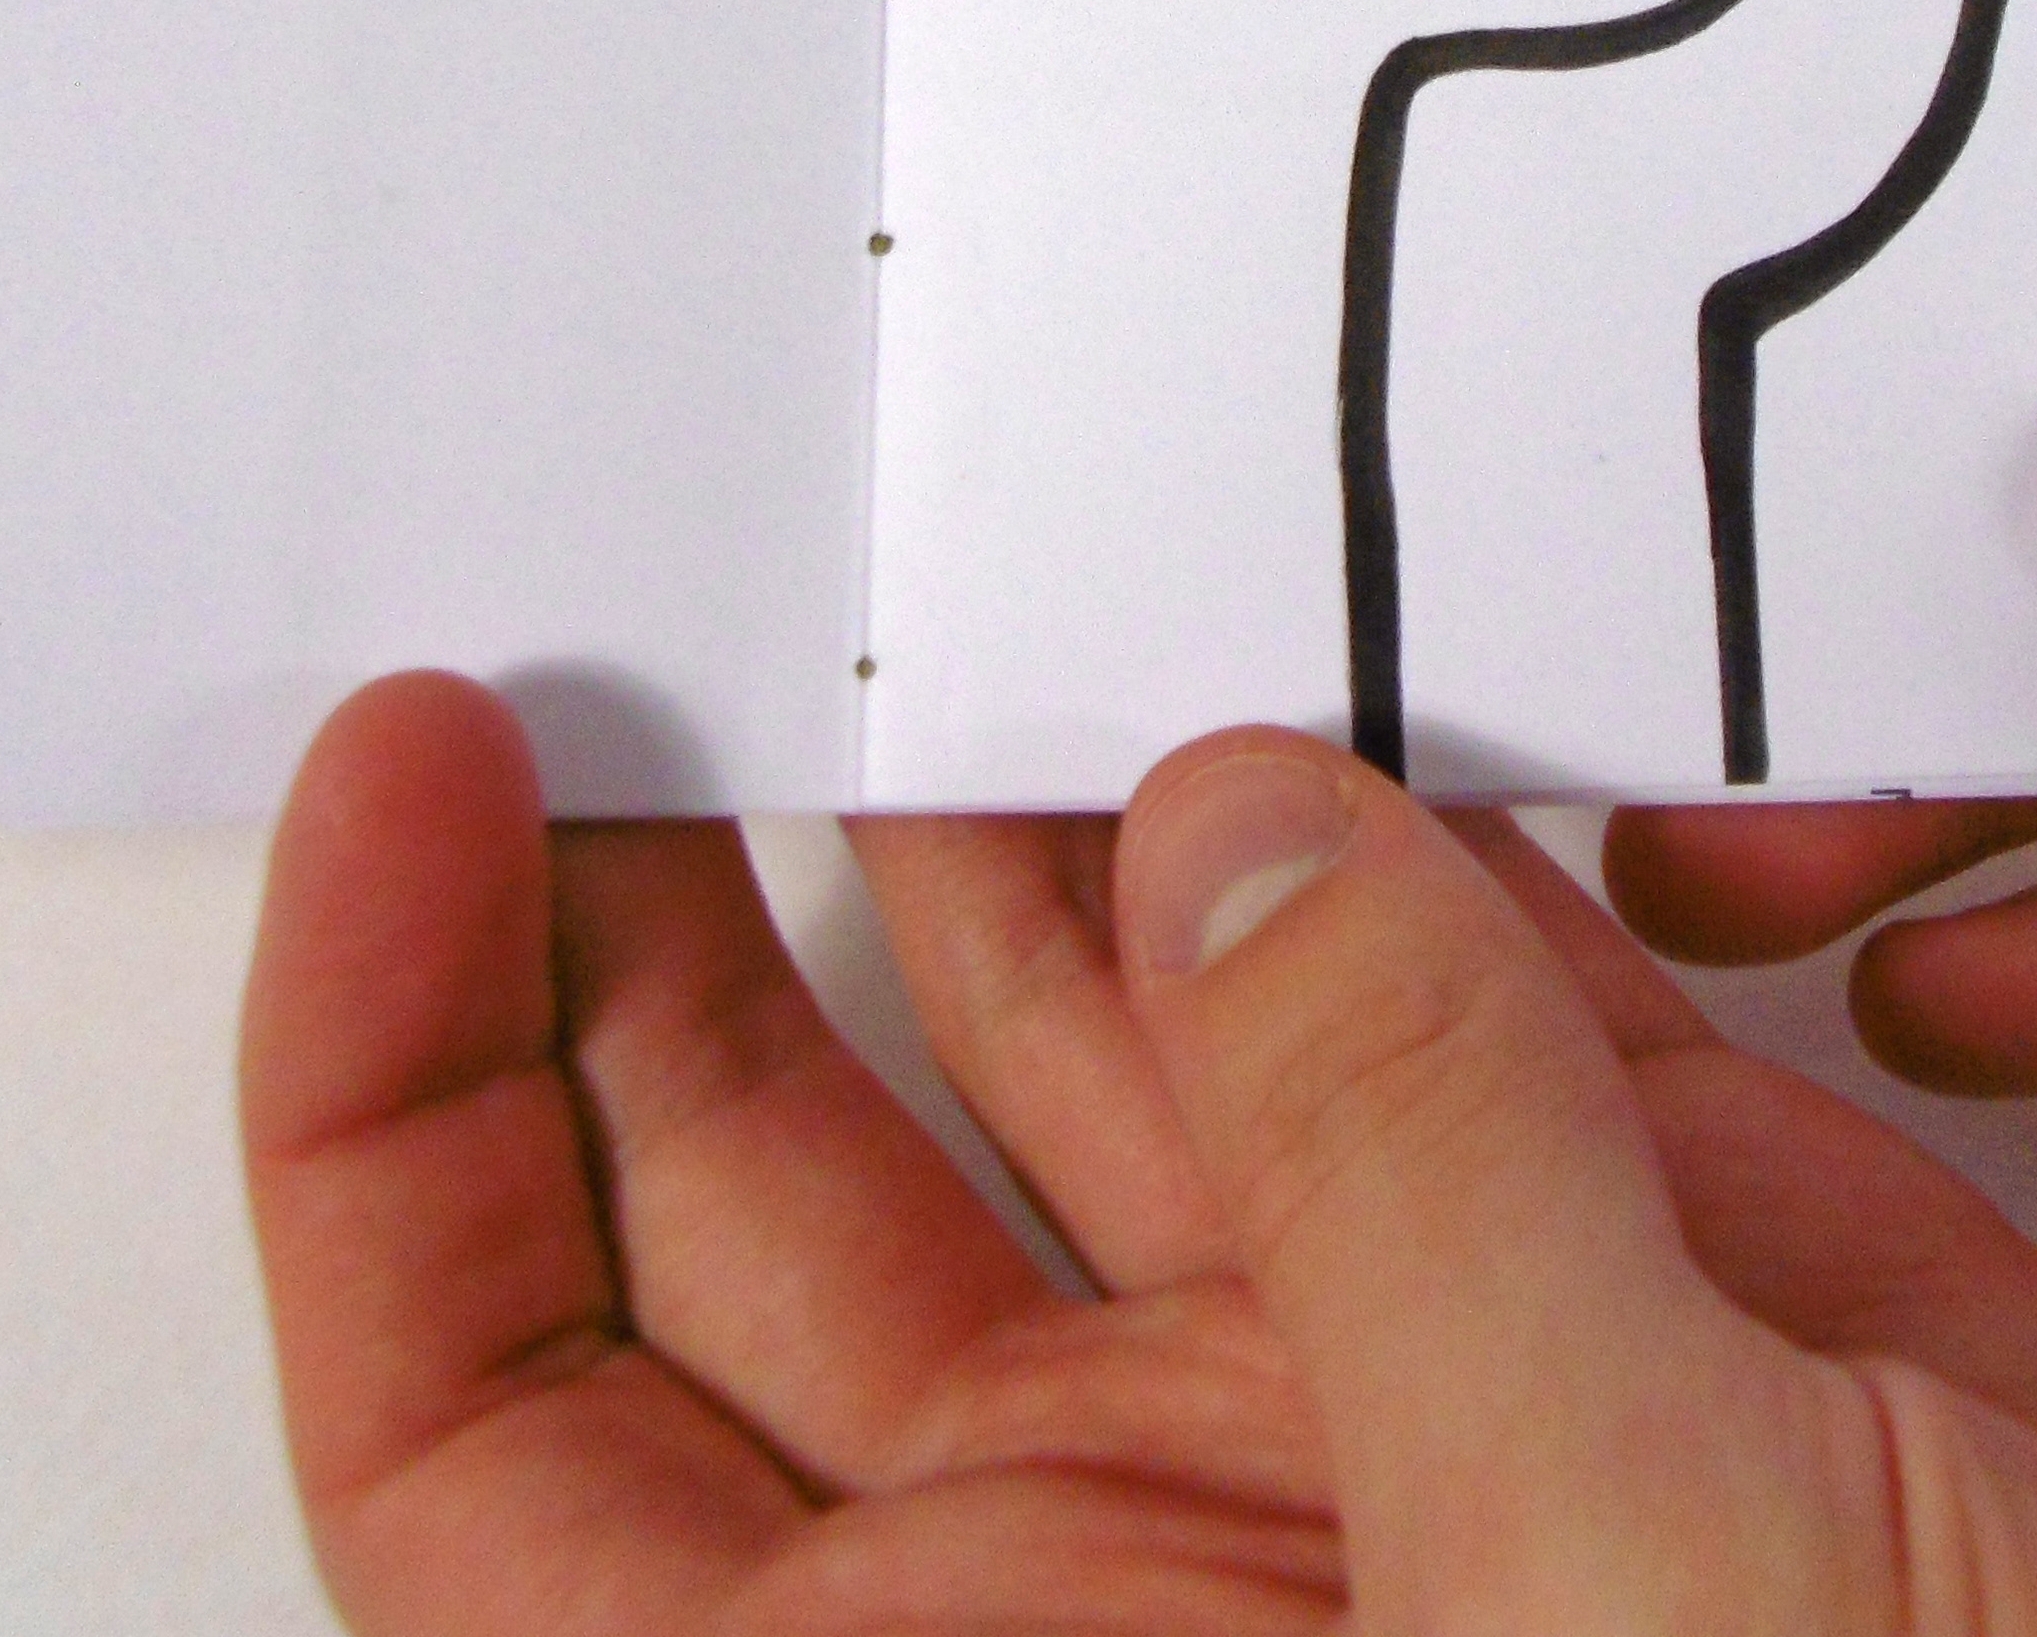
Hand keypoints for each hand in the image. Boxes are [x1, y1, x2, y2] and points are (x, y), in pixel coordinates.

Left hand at [241, 671, 2036, 1629]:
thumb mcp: (1632, 1610)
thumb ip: (1400, 1187)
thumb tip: (1229, 836)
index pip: (498, 1433)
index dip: (390, 1103)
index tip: (413, 775)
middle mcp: (1127, 1561)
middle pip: (752, 1165)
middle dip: (688, 865)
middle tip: (696, 564)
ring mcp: (1387, 1380)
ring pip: (1096, 1007)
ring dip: (1046, 771)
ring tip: (999, 510)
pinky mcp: (1646, 1260)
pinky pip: (1417, 969)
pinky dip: (1367, 791)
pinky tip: (1319, 618)